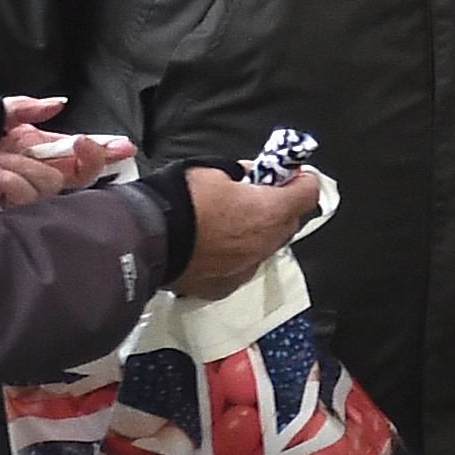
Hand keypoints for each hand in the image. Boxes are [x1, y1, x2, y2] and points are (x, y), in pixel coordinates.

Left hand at [0, 96, 134, 207]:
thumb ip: (26, 108)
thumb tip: (59, 103)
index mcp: (32, 149)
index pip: (76, 154)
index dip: (102, 152)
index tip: (124, 147)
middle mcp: (32, 172)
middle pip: (75, 175)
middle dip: (73, 158)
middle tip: (65, 144)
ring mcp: (20, 194)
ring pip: (50, 186)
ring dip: (22, 167)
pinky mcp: (6, 213)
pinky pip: (26, 201)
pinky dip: (10, 182)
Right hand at [175, 166, 325, 296]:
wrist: (146, 239)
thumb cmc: (178, 201)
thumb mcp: (212, 169)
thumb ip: (241, 172)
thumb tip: (250, 174)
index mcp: (268, 211)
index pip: (308, 194)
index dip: (302, 181)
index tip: (293, 175)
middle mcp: (264, 244)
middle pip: (289, 222)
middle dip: (281, 206)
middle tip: (261, 194)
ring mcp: (246, 268)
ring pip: (267, 247)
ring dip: (260, 233)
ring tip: (234, 220)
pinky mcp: (226, 285)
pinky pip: (243, 265)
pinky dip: (238, 254)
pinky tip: (217, 244)